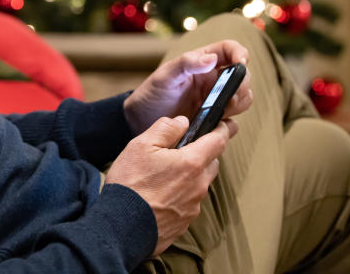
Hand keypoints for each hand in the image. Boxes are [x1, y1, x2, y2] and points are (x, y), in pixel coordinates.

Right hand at [105, 116, 237, 255]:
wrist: (122, 227)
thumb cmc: (130, 184)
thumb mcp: (141, 146)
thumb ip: (165, 129)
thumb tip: (182, 122)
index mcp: (191, 163)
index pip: (218, 141)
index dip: (224, 129)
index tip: (227, 124)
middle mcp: (198, 186)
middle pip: (211, 164)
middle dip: (203, 154)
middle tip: (184, 149)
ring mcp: (193, 207)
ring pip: (199, 184)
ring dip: (190, 176)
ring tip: (165, 174)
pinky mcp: (184, 223)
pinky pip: (189, 202)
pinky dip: (180, 195)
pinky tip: (160, 195)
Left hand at [123, 40, 252, 136]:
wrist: (142, 120)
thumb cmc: (152, 92)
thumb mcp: (165, 76)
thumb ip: (186, 64)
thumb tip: (211, 59)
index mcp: (203, 61)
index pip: (230, 49)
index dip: (240, 53)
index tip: (241, 64)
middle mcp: (213, 78)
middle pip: (242, 75)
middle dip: (242, 84)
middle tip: (229, 96)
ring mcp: (216, 99)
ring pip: (243, 97)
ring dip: (240, 103)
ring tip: (222, 111)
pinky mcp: (215, 118)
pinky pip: (233, 119)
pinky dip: (231, 121)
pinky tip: (216, 124)